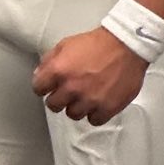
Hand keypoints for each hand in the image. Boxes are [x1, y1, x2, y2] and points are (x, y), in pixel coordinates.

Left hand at [31, 27, 146, 125]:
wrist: (125, 46)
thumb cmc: (98, 44)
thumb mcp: (65, 45)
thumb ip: (49, 61)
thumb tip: (40, 75)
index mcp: (58, 71)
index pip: (38, 89)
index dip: (43, 87)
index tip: (48, 88)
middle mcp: (72, 87)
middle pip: (53, 105)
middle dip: (58, 99)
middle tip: (66, 93)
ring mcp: (90, 99)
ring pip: (73, 115)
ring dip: (76, 107)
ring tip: (83, 97)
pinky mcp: (108, 107)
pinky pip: (94, 120)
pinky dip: (95, 114)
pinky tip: (96, 104)